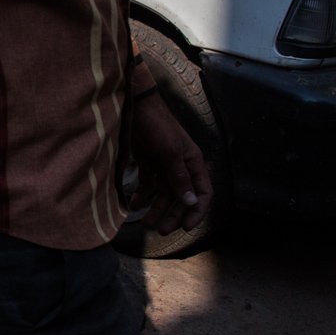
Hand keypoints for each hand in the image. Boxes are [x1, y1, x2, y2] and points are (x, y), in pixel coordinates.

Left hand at [129, 91, 211, 234]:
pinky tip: (133, 205)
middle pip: (180, 197)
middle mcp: (181, 166)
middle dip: (171, 215)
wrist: (134, 105)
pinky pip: (148, 184)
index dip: (196, 212)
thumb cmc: (156, 125)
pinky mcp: (147, 161)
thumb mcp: (170, 152)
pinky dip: (142, 195)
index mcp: (193, 163)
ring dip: (155, 209)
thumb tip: (190, 202)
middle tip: (157, 230)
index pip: (202, 193)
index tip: (185, 228)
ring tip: (143, 223)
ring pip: (163, 193)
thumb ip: (179, 177)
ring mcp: (163, 164)